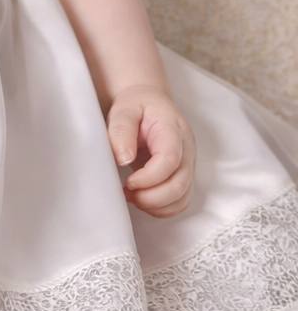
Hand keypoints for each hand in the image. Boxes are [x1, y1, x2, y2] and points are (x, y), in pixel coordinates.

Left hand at [106, 84, 196, 217]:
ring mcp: (187, 164)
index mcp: (173, 130)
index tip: (128, 182)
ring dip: (156, 205)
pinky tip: (142, 200)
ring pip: (183, 197)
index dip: (149, 178)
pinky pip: (181, 201)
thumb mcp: (124, 110)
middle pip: (180, 184)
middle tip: (127, 193)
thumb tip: (124, 158)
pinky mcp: (183, 175)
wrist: (149, 102)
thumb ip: (121, 131)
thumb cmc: (136, 106)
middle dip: (152, 197)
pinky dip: (163, 208)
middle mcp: (186, 149)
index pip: (170, 160)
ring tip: (131, 196)